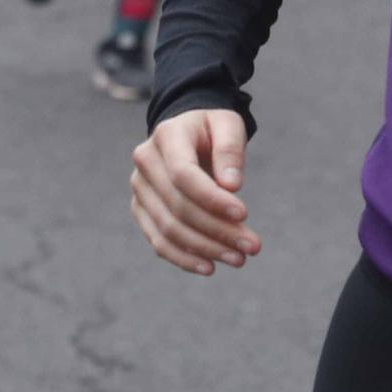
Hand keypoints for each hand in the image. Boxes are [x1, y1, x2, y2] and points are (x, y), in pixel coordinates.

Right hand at [129, 109, 260, 275]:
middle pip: (178, 207)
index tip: (244, 214)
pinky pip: (159, 240)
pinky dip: (183, 257)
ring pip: (168, 229)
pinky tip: (209, 267)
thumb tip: (232, 186)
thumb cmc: (213, 127)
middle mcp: (145, 163)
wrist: (187, 131)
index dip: (213, 199)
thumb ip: (230, 149)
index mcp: (167, 136)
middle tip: (252, 247)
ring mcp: (139, 189)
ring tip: (239, 259)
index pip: (184, 175)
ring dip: (205, 248)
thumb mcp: (228, 124)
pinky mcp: (141, 210)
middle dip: (217, 231)